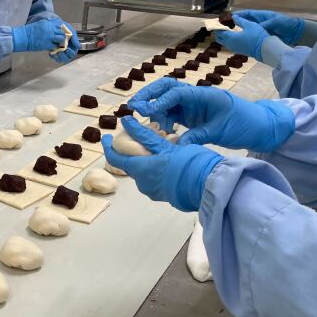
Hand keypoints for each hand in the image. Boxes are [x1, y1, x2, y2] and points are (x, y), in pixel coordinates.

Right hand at [12, 19, 65, 52]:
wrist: (23, 37)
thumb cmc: (29, 31)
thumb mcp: (39, 24)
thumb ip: (47, 24)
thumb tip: (52, 25)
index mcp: (48, 23)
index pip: (60, 25)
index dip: (60, 30)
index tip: (58, 33)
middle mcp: (50, 29)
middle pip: (62, 32)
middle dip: (61, 36)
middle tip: (58, 39)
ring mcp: (49, 37)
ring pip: (61, 39)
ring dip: (59, 42)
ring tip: (55, 43)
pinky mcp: (47, 44)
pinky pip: (55, 46)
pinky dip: (54, 47)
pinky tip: (50, 47)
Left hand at [50, 21, 80, 62]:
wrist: (54, 24)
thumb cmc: (64, 28)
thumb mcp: (71, 31)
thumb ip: (75, 39)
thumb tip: (79, 47)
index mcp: (72, 45)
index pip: (73, 53)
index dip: (71, 53)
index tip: (68, 49)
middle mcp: (66, 49)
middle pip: (67, 58)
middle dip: (64, 56)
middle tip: (61, 52)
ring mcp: (59, 51)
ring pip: (61, 59)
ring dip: (59, 57)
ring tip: (57, 52)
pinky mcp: (53, 51)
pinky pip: (54, 57)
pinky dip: (53, 56)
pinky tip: (51, 52)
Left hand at [102, 118, 223, 211]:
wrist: (210, 187)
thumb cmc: (188, 163)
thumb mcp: (165, 146)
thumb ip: (144, 135)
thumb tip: (125, 122)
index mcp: (140, 170)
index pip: (115, 158)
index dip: (108, 146)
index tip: (106, 136)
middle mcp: (142, 183)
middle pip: (130, 164)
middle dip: (131, 150)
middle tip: (139, 136)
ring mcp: (153, 191)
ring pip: (143, 171)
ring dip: (144, 159)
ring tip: (157, 145)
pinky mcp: (164, 195)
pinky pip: (153, 179)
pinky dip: (154, 167)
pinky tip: (166, 159)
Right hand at [128, 78, 295, 152]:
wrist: (261, 127)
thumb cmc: (245, 123)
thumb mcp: (221, 131)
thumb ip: (197, 136)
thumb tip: (177, 145)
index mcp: (204, 95)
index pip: (176, 93)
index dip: (159, 101)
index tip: (146, 112)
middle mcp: (195, 97)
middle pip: (166, 89)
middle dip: (149, 95)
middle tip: (133, 107)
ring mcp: (193, 106)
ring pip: (166, 102)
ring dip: (155, 111)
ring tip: (152, 126)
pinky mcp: (192, 116)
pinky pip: (172, 114)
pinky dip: (163, 121)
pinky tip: (161, 131)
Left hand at [213, 16, 269, 59]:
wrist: (264, 49)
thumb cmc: (257, 36)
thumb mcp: (249, 25)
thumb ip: (240, 20)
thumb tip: (233, 16)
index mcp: (230, 37)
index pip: (219, 32)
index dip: (217, 27)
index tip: (216, 22)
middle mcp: (229, 44)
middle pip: (219, 39)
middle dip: (217, 33)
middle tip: (219, 26)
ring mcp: (233, 49)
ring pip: (223, 43)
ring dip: (222, 37)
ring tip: (225, 30)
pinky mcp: (237, 51)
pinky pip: (228, 45)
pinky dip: (227, 40)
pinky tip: (231, 36)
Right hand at [234, 10, 304, 45]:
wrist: (296, 33)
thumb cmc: (286, 23)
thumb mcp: (276, 22)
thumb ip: (265, 24)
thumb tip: (255, 27)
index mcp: (262, 16)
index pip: (248, 14)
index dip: (239, 14)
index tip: (230, 16)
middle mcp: (260, 22)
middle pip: (246, 22)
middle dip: (236, 23)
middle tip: (226, 26)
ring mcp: (261, 30)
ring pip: (248, 30)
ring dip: (240, 32)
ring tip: (230, 35)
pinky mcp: (263, 37)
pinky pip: (253, 37)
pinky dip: (246, 39)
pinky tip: (240, 42)